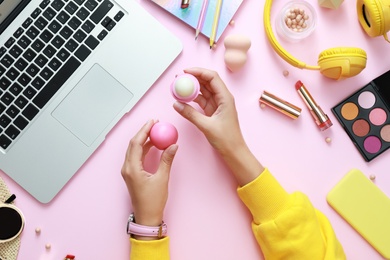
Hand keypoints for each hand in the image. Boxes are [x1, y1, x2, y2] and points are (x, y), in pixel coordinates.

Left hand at [121, 120, 177, 235]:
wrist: (146, 217)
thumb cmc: (153, 201)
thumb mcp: (162, 179)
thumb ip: (167, 160)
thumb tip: (173, 145)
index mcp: (132, 168)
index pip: (136, 143)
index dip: (144, 130)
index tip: (153, 122)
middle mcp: (127, 168)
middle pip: (133, 144)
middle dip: (143, 132)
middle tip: (154, 124)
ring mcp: (128, 171)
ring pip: (134, 150)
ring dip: (143, 140)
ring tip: (155, 132)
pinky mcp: (132, 174)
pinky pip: (136, 156)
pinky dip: (144, 149)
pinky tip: (152, 145)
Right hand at [173, 68, 263, 185]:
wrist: (234, 151)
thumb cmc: (227, 139)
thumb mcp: (206, 126)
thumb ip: (190, 114)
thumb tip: (177, 104)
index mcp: (225, 98)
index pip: (212, 77)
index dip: (198, 71)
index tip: (185, 72)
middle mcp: (222, 98)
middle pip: (207, 81)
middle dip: (193, 78)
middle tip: (179, 78)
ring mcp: (218, 104)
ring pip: (204, 90)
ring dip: (192, 88)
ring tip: (179, 87)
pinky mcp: (213, 111)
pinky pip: (202, 100)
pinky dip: (193, 98)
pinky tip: (184, 98)